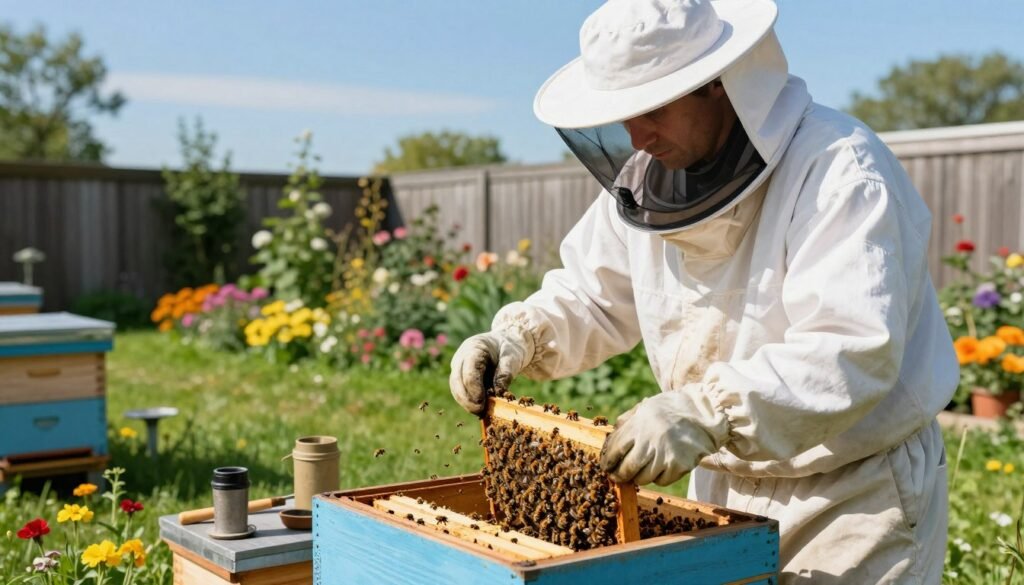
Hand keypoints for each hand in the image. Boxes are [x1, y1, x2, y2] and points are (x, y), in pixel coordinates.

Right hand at [449, 329, 533, 415]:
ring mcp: (458, 365)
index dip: (474, 388)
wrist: (503, 342)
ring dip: (465, 402)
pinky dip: (467, 400)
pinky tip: (477, 408)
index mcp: (474, 347)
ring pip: (455, 387)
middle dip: (467, 399)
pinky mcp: (459, 375)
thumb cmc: (508, 348)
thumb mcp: (512, 357)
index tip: (482, 403)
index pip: (469, 370)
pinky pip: (459, 390)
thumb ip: (505, 373)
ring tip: (479, 412)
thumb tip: (499, 393)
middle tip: (479, 412)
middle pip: (457, 380)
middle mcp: (461, 356)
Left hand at [599, 388, 726, 485]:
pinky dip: (657, 477)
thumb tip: (608, 441)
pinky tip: (660, 466)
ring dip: (638, 477)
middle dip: (619, 475)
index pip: (615, 450)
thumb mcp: (645, 407)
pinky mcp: (680, 466)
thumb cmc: (670, 409)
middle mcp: (651, 441)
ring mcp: (666, 455)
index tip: (606, 467)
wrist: (703, 413)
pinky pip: (661, 481)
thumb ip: (626, 422)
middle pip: (627, 469)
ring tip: (640, 470)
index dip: (608, 462)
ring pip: (643, 478)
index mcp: (639, 425)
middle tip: (618, 476)